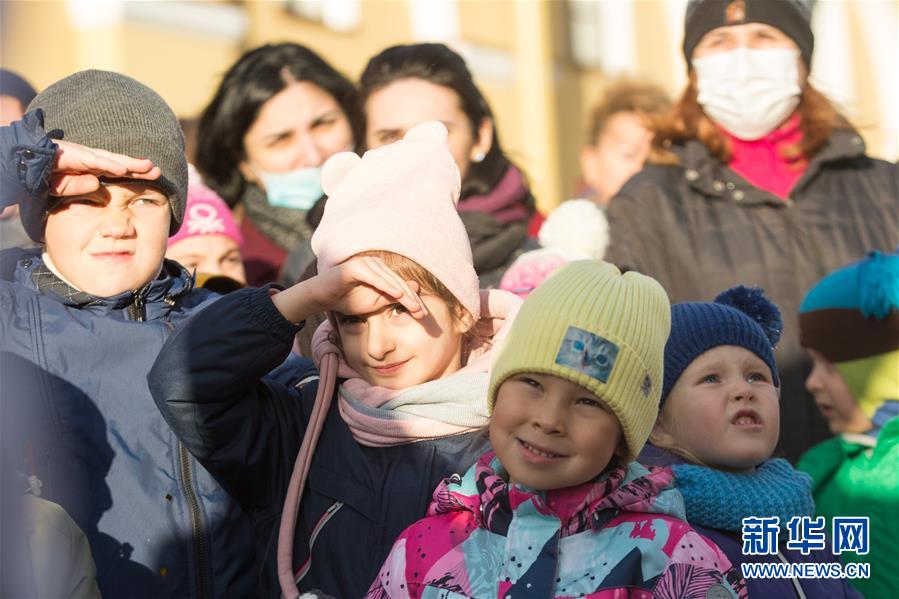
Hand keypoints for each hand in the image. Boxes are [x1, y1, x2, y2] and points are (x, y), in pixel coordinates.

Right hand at [49, 140, 161, 195]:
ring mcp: (76, 153)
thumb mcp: (59, 187)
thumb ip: (77, 186)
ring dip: (126, 163)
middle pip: (115, 161)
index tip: (152, 176)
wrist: (15, 161)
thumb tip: (96, 185)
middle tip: (157, 170)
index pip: (113, 169)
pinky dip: (105, 164)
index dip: (133, 172)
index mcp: (86, 166)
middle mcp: (84, 157)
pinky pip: (88, 159)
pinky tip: (121, 168)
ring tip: (145, 168)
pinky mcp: (66, 153)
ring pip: (106, 158)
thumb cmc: (38, 175)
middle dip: (136, 166)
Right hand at [273, 256, 427, 323]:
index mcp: (382, 272)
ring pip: (390, 280)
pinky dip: (386, 286)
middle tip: (422, 313)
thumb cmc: (347, 300)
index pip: (401, 286)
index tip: (423, 315)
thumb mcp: (374, 303)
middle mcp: (376, 265)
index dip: (413, 300)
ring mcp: (366, 263)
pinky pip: (375, 277)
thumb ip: (391, 298)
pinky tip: (397, 295)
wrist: (322, 298)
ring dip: (403, 294)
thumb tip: (413, 294)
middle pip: (398, 283)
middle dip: (412, 299)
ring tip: (414, 307)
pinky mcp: (356, 266)